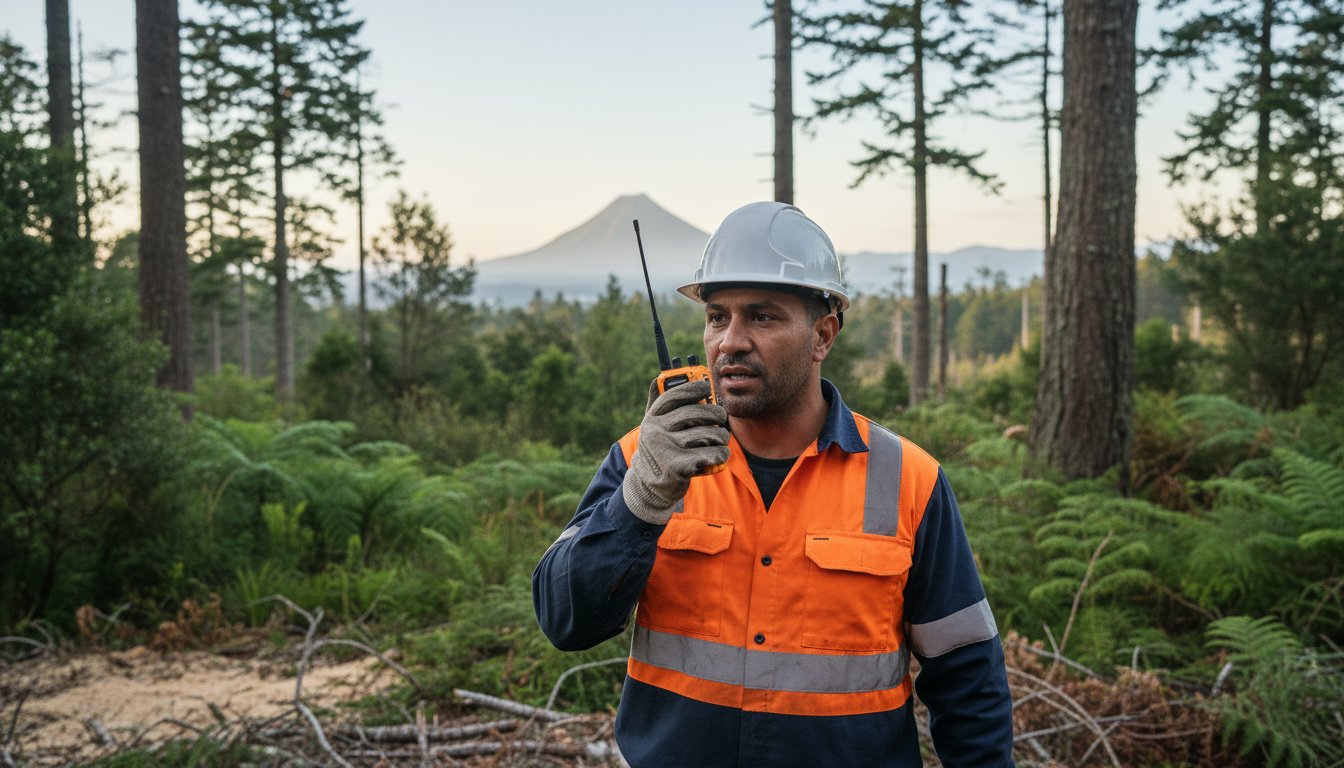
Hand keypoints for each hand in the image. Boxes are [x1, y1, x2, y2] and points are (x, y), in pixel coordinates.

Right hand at [622, 379, 729, 524]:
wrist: (648, 486)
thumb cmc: (658, 450)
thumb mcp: (652, 427)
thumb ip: (655, 404)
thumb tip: (658, 377)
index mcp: (652, 418)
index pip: (674, 395)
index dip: (693, 388)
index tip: (707, 387)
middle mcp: (656, 431)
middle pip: (695, 413)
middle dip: (715, 413)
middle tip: (722, 417)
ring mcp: (666, 448)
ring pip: (706, 433)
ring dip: (721, 436)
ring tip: (723, 438)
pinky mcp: (677, 466)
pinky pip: (709, 453)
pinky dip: (720, 453)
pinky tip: (721, 454)